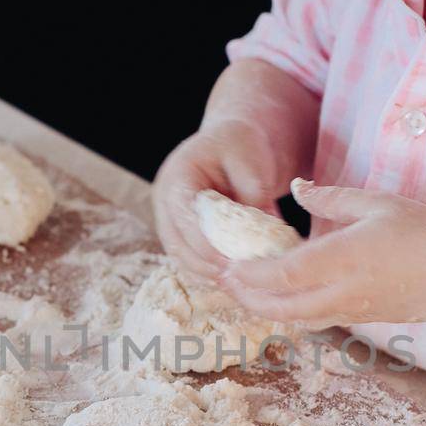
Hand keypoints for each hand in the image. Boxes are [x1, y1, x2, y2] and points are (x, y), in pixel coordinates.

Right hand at [152, 117, 284, 279]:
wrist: (233, 142)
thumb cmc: (240, 144)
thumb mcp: (250, 156)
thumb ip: (252, 191)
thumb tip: (258, 232)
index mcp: (177, 177)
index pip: (183, 217)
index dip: (204, 243)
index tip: (229, 261)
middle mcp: (166, 202)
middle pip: (176, 244)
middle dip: (205, 265)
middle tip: (236, 279)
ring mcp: (171, 220)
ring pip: (181, 257)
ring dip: (207, 273)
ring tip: (238, 284)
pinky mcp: (184, 234)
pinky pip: (192, 259)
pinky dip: (211, 271)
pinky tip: (235, 281)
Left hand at [218, 179, 425, 326]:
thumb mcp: (379, 203)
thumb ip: (333, 197)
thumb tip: (297, 187)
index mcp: (344, 260)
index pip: (284, 274)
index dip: (251, 274)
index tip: (229, 264)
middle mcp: (342, 292)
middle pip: (280, 307)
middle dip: (247, 297)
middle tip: (224, 281)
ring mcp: (352, 312)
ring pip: (295, 319)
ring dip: (266, 309)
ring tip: (245, 292)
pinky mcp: (362, 321)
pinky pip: (315, 320)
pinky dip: (290, 312)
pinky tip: (283, 299)